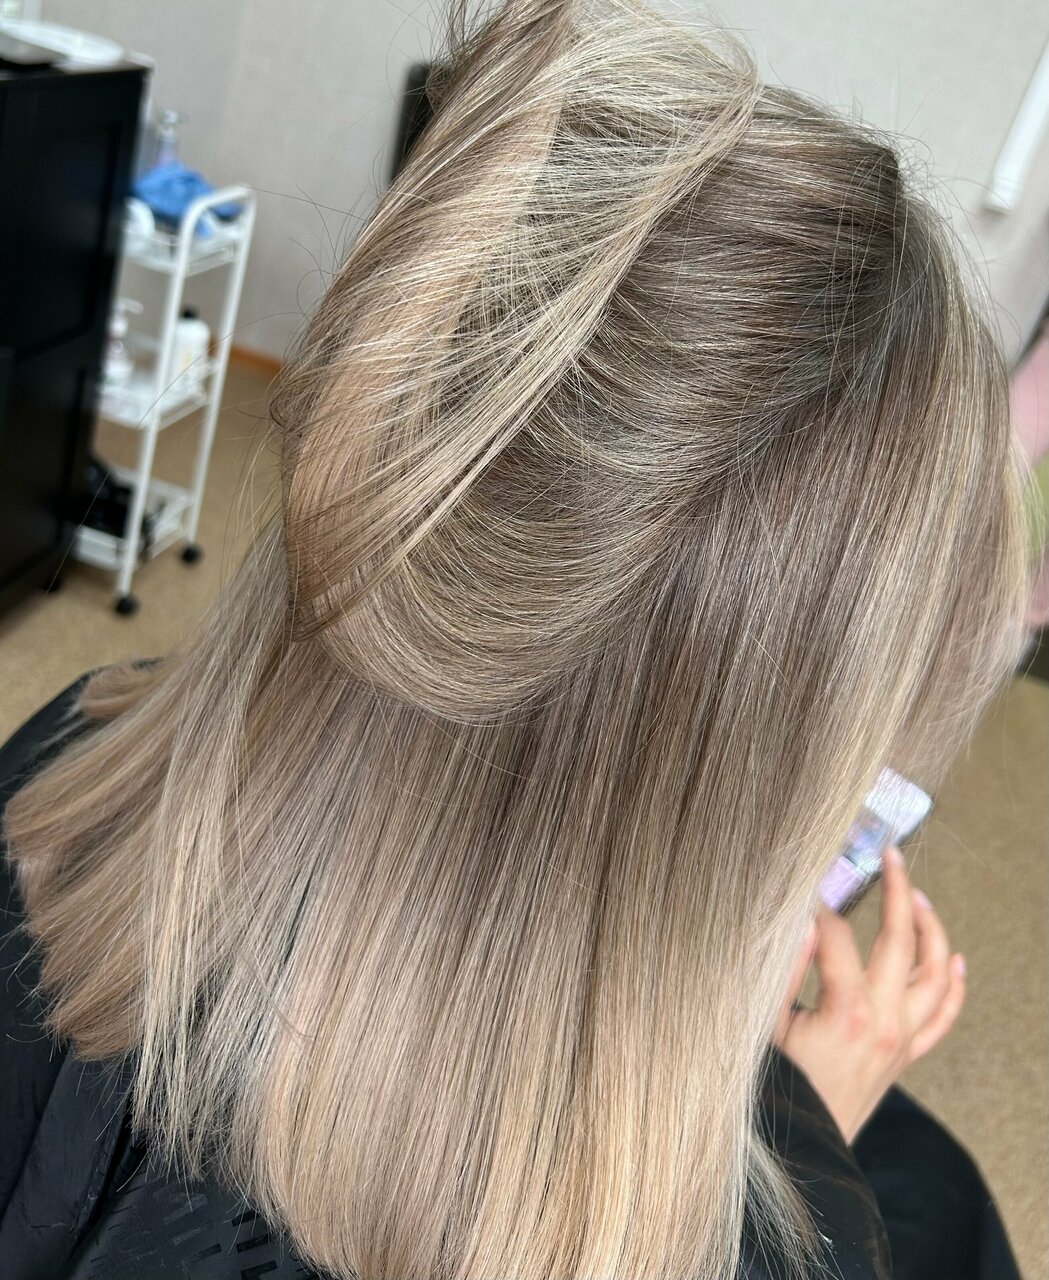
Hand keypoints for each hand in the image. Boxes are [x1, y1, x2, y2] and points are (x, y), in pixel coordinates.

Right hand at [773, 846, 966, 1142]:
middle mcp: (885, 1022)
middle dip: (897, 890)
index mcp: (847, 1011)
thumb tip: (800, 920)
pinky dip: (957, 985)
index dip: (820, 908)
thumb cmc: (776, 1091)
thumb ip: (783, 971)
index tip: (803, 892)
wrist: (802, 1152)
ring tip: (918, 896)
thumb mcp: (763, 1027)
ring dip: (933, 929)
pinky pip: (945, 1017)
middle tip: (890, 856)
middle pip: (902, 941)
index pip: (839, 935)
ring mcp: (902, 1040)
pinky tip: (956, 958)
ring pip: (937, 975)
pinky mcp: (906, 1055)